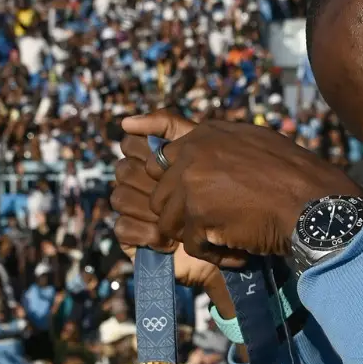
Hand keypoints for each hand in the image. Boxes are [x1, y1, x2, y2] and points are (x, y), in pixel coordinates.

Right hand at [112, 112, 223, 289]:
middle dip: (153, 183)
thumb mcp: (204, 150)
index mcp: (155, 160)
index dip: (146, 150)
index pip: (131, 144)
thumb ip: (170, 126)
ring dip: (150, 210)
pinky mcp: (134, 240)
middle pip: (124, 170)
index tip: (171, 161)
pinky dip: (145, 233)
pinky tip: (168, 242)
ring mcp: (136, 211)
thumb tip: (125, 121)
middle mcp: (142, 183)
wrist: (242, 241)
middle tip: (180, 195)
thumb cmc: (230, 194)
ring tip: (178, 222)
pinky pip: (122, 227)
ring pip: (120, 197)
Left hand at [119, 112, 362, 264]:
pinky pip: (191, 244)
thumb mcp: (259, 144)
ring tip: (232, 240)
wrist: (315, 206)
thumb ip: (226, 145)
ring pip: (171, 220)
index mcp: (210, 133)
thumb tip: (203, 147)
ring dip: (199, 236)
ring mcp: (192, 182)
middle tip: (216, 226)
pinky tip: (238, 253)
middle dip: (183, 214)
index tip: (126, 129)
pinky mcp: (196, 214)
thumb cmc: (298, 180)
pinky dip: (214, 254)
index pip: (164, 128)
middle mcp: (195, 152)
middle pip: (162, 190)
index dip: (147, 133)